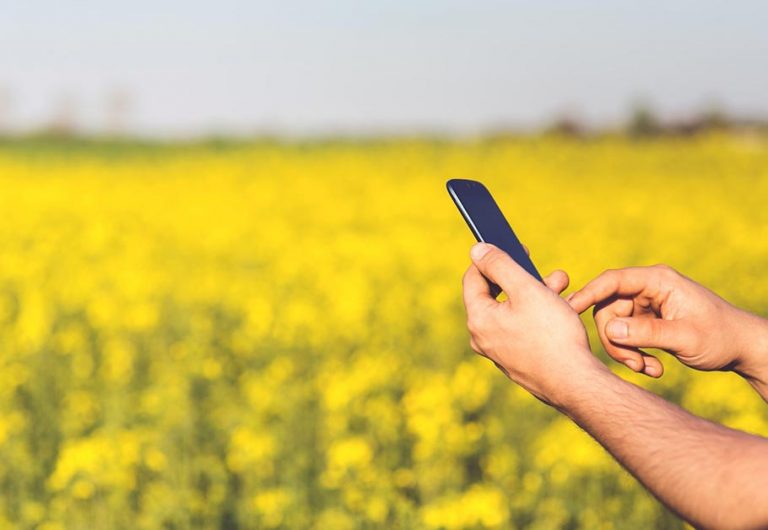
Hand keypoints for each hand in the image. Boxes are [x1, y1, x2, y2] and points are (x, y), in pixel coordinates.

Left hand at [462, 243, 603, 406]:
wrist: (576, 383)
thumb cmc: (552, 335)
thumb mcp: (526, 289)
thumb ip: (499, 265)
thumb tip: (476, 250)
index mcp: (478, 319)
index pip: (473, 278)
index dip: (492, 258)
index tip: (516, 247)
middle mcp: (483, 338)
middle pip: (496, 295)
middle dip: (524, 277)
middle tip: (549, 271)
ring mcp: (500, 352)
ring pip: (514, 311)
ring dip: (537, 294)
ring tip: (563, 285)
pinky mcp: (517, 361)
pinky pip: (522, 329)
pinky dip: (539, 315)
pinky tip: (562, 310)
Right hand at [567, 265, 767, 382]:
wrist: (743, 349)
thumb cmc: (720, 337)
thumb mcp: (684, 337)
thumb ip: (646, 333)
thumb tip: (608, 331)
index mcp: (658, 281)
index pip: (613, 281)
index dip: (588, 294)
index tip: (569, 310)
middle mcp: (648, 289)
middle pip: (608, 309)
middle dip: (615, 340)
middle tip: (633, 364)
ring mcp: (647, 305)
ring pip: (614, 327)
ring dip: (626, 352)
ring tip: (648, 369)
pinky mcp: (647, 321)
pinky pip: (626, 337)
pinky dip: (635, 354)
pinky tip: (654, 368)